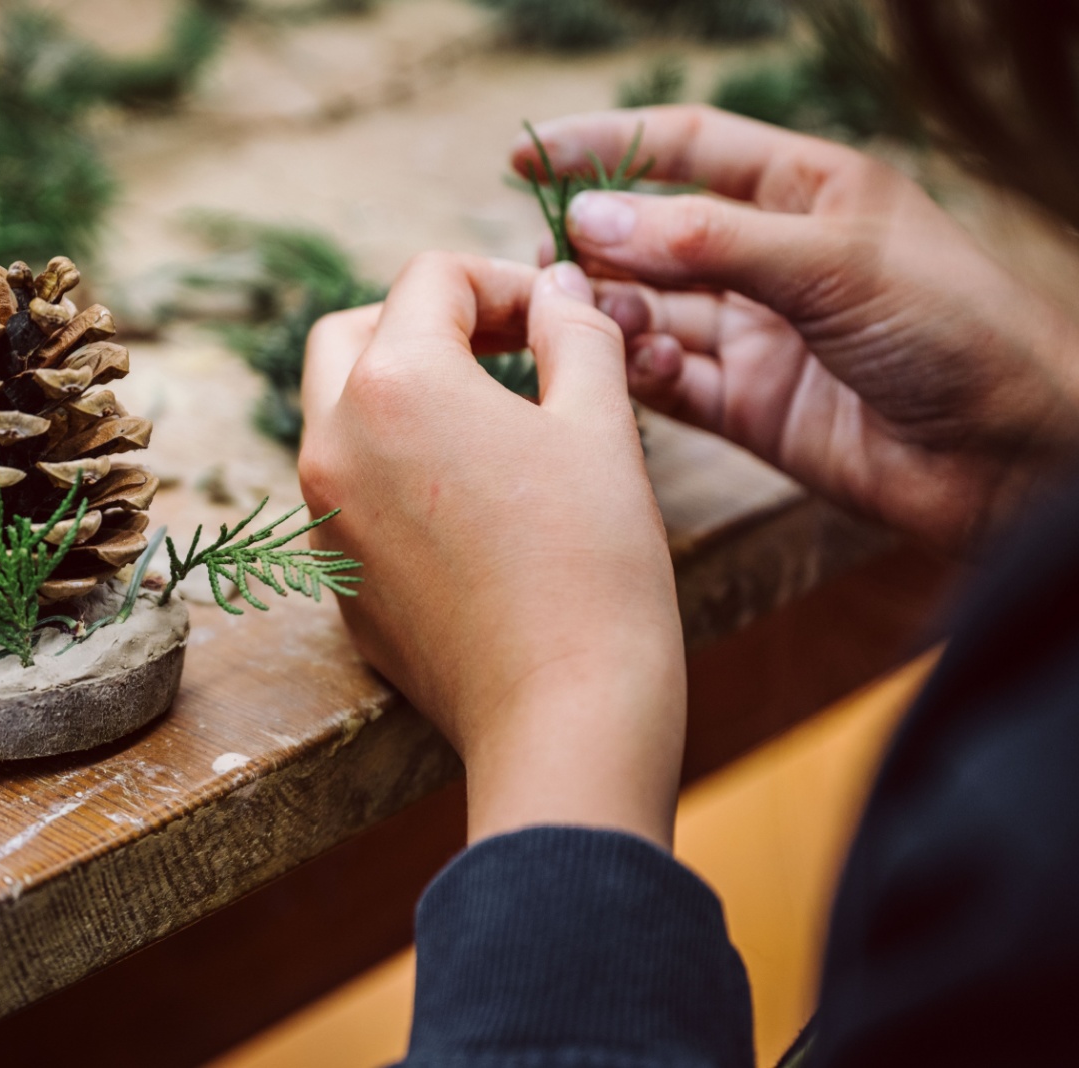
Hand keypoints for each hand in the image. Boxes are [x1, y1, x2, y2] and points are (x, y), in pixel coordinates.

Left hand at [299, 253, 685, 847]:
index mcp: (395, 384)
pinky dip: (392, 463)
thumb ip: (574, 333)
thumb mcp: (599, 425)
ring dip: (401, 389)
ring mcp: (323, 518)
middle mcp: (334, 442)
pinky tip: (468, 496)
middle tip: (505, 347)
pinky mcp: (337, 579)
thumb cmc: (594, 565)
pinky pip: (348, 489)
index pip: (430, 279)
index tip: (553, 317)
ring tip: (490, 416)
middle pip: (354, 332)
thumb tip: (558, 288)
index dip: (502, 280)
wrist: (562, 715)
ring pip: (338, 412)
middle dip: (425, 321)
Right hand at [513, 105, 1078, 553]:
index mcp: (809, 192)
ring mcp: (762, 335)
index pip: (689, 148)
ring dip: (613, 313)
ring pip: (655, 313)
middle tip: (540, 261)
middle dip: (598, 244)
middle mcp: (776, 259)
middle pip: (658, 235)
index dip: (607, 145)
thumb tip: (591, 219)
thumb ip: (706, 241)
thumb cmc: (955, 330)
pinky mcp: (752, 408)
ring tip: (584, 320)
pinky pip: (671, 384)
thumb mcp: (831, 262)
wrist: (1014, 459)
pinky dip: (641, 376)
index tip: (526, 155)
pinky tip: (634, 370)